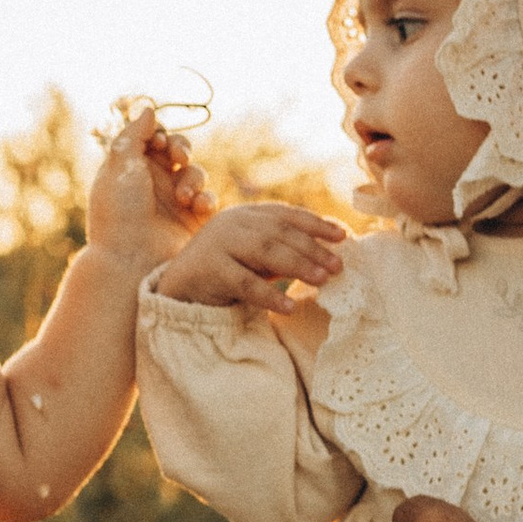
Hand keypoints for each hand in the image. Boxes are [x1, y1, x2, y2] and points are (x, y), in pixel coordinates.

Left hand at [86, 107, 213, 272]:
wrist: (131, 261)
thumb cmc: (119, 214)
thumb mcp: (120, 166)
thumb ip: (133, 134)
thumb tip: (149, 107)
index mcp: (131, 169)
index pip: (154, 138)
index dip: (161, 135)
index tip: (157, 143)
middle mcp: (153, 183)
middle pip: (178, 151)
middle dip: (181, 149)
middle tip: (177, 158)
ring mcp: (174, 203)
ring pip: (196, 173)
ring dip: (192, 177)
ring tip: (183, 196)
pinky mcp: (192, 222)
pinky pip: (208, 200)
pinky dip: (206, 199)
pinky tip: (197, 206)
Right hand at [157, 200, 347, 310]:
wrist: (180, 286)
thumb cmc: (227, 269)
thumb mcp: (255, 254)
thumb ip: (283, 248)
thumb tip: (328, 253)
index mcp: (248, 214)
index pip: (286, 215)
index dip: (315, 223)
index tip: (342, 236)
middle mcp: (233, 222)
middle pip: (280, 232)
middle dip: (312, 248)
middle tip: (337, 266)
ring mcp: (219, 242)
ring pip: (266, 251)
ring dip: (298, 265)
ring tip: (322, 280)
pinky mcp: (209, 268)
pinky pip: (245, 282)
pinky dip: (269, 295)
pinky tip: (289, 306)